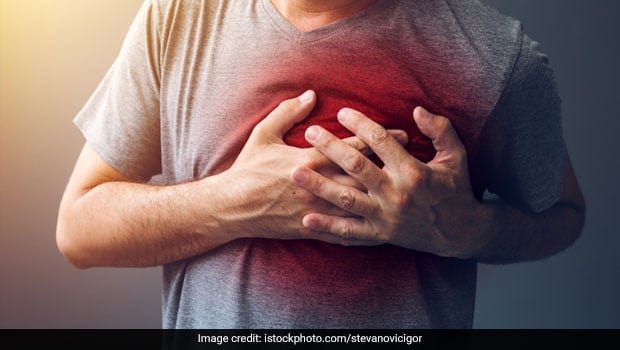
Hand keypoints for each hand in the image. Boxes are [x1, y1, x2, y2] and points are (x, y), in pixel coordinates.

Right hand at [220, 91, 408, 245]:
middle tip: (414, 160)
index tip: (401, 133)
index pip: (352, 146)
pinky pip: (344, 232)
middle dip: (391, 165)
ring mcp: (317, 210)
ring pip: (358, 204)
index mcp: (309, 160)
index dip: (378, 138)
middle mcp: (318, 185)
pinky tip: (384, 227)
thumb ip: (288, 112)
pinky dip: (365, 230)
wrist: (232, 207)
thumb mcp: (264, 134)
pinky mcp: (312, 228)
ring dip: (384, 196)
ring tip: (407, 191)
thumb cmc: (248, 168)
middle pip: (363, 174)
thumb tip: (311, 94)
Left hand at [291, 106, 489, 257]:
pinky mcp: (381, 234)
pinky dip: (328, 227)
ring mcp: (386, 216)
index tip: (341, 112)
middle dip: (330, 148)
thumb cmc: (456, 189)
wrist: (461, 233)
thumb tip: (416, 109)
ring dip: (319, 185)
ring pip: (346, 198)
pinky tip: (306, 219)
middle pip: (356, 166)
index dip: (359, 123)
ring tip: (296, 172)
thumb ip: (439, 129)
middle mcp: (396, 193)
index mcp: (413, 170)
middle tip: (310, 133)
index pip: (380, 141)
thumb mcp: (456, 156)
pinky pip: (350, 231)